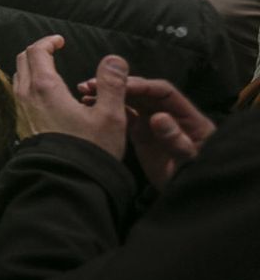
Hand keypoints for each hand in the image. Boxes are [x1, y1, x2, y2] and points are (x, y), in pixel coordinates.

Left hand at [14, 37, 127, 159]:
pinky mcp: (20, 126)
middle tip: (54, 51)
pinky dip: (29, 87)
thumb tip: (114, 59)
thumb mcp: (110, 116)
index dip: (48, 42)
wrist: (66, 183)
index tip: (61, 41)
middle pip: (23, 61)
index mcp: (44, 87)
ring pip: (18, 79)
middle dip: (37, 52)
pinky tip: (46, 98)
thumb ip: (112, 84)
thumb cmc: (90, 149)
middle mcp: (25, 96)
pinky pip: (19, 97)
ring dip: (31, 69)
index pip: (36, 51)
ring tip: (51, 72)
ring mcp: (20, 112)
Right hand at [79, 75, 216, 190]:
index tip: (119, 85)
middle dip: (119, 86)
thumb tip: (158, 117)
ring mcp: (155, 123)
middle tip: (93, 84)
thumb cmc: (194, 177)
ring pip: (131, 101)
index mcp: (188, 116)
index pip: (164, 92)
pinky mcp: (142, 133)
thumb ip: (176, 140)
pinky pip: (124, 116)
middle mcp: (170, 114)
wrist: (188, 195)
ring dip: (111, 94)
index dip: (143, 86)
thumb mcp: (188, 161)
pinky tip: (90, 105)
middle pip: (144, 93)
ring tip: (85, 91)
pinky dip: (108, 109)